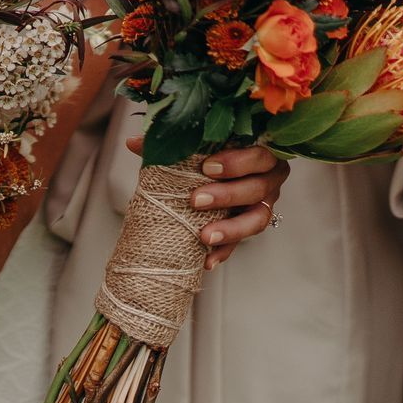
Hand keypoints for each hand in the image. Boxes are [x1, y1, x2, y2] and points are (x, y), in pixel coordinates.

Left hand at [128, 139, 291, 268]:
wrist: (211, 177)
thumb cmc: (207, 155)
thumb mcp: (192, 146)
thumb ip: (170, 143)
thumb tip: (133, 143)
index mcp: (260, 151)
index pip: (259, 154)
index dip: (237, 162)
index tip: (206, 168)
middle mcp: (269, 178)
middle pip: (257, 188)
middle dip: (227, 195)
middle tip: (196, 200)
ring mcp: (264, 204)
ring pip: (258, 219)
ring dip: (231, 229)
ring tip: (204, 236)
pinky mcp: (251, 227)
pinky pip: (242, 243)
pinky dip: (224, 251)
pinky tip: (206, 259)